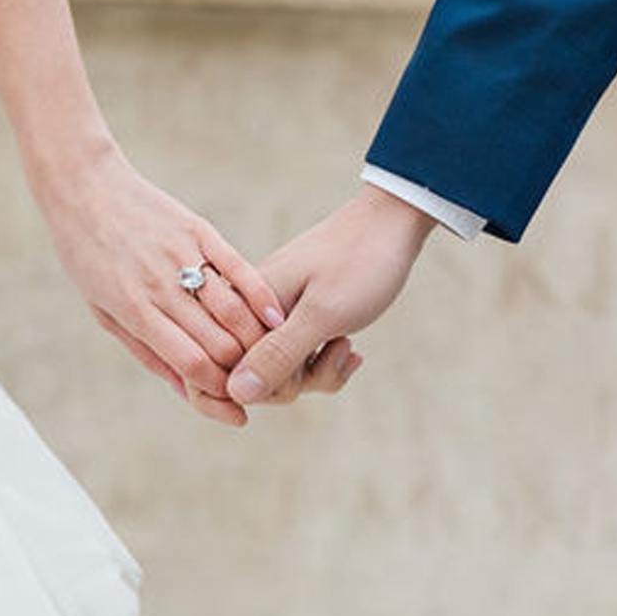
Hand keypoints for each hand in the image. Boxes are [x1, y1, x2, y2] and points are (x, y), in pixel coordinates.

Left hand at [35, 141, 289, 425]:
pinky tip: (279, 319)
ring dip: (257, 341)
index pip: (188, 361)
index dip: (217, 388)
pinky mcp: (199, 230)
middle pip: (217, 341)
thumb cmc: (87, 256)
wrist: (83, 189)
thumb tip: (183, 387)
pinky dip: (262, 297)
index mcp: (133, 310)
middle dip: (242, 371)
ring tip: (270, 358)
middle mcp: (160, 286)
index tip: (232, 402)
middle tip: (258, 384)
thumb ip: (144, 348)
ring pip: (234, 310)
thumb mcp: (102, 309)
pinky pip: (239, 268)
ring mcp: (181, 256)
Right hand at [228, 188, 438, 406]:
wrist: (392, 222)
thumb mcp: (322, 314)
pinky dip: (326, 363)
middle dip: (297, 380)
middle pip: (251, 379)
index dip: (262, 387)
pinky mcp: (293, 319)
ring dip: (317, 373)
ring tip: (347, 346)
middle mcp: (249, 312)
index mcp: (244, 305)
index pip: (224, 372)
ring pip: (278, 373)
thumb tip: (235, 394)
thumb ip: (277, 355)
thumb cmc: (359, 262)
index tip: (305, 371)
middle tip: (334, 348)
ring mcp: (272, 317)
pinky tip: (349, 348)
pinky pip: (298, 361)